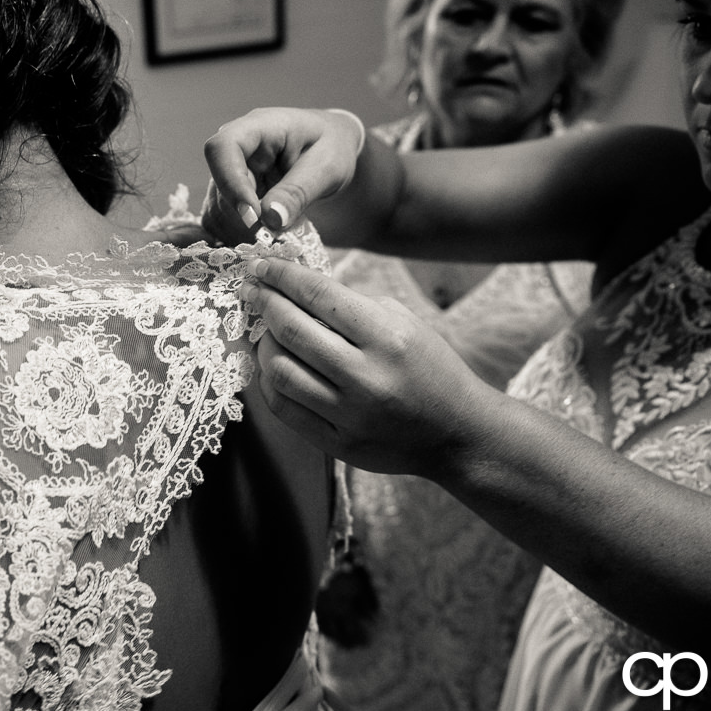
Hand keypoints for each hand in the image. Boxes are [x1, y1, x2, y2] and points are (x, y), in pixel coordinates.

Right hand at [201, 107, 363, 245]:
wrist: (332, 151)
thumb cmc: (332, 148)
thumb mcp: (327, 168)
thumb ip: (299, 191)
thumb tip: (270, 219)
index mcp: (258, 127)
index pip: (222, 148)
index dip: (230, 183)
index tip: (254, 215)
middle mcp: (236, 149)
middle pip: (218, 186)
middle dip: (243, 217)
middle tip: (274, 235)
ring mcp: (229, 173)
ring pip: (218, 208)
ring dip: (243, 230)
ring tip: (277, 236)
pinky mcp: (229, 195)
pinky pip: (222, 221)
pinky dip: (241, 236)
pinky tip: (268, 236)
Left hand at [238, 257, 494, 478]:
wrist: (458, 434)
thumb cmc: (430, 370)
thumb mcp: (406, 325)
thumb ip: (354, 306)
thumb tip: (297, 287)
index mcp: (388, 338)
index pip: (320, 296)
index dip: (283, 276)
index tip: (262, 266)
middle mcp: (367, 376)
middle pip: (292, 331)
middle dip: (265, 303)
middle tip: (252, 290)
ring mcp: (350, 415)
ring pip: (281, 371)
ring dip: (263, 344)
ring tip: (264, 331)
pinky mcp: (339, 444)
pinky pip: (285, 408)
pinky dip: (270, 382)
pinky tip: (273, 366)